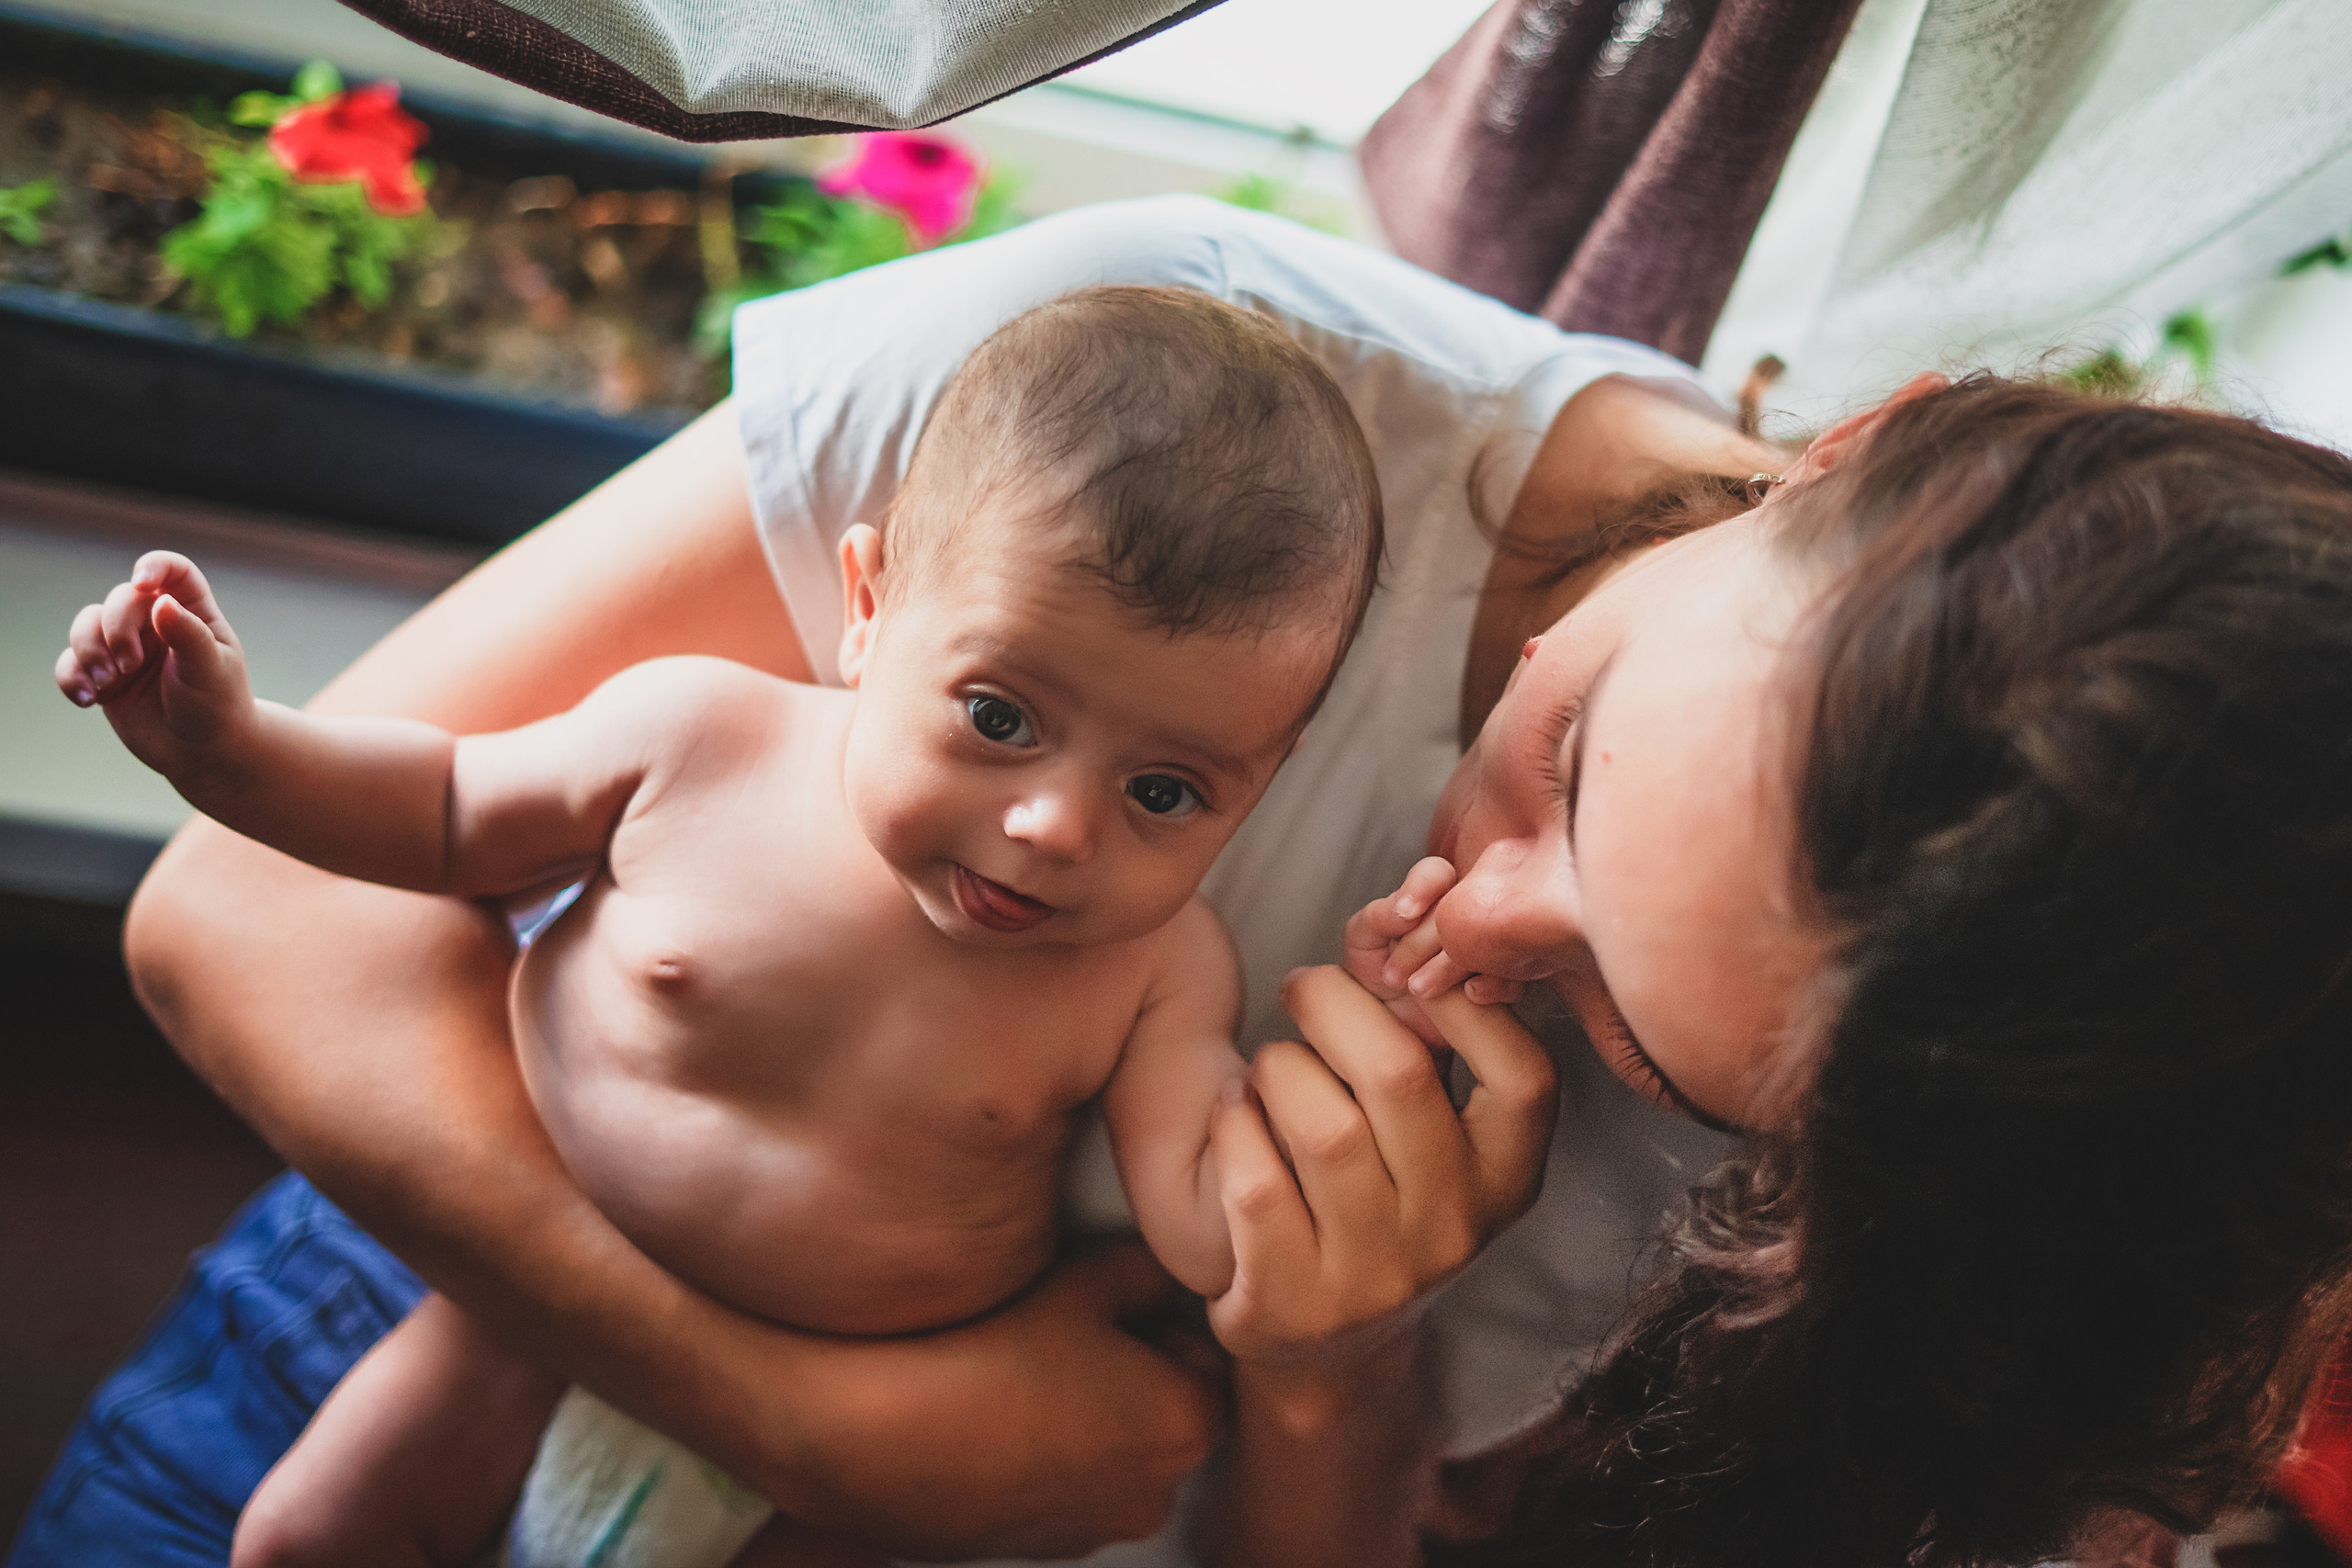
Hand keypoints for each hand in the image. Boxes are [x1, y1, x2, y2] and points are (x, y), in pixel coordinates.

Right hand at [56, 550, 253, 778]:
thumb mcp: (210, 671)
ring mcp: (126, 647)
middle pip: (121, 599)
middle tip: (128, 666)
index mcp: (193, 613)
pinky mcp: (103, 675)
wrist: (203, 754)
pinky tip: (87, 700)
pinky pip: (70, 662)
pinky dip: (71, 677)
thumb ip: (188, 635)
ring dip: (87, 651)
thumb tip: (161, 602)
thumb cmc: (218, 706)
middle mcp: (156, 623)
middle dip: (116, 629)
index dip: (155, 566)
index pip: (175, 572)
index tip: (142, 583)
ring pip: (87, 625)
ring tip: (106, 684)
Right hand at [773, 1241, 1222, 1559]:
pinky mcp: (1044, 1546)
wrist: (872, 1436)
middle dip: (1134, 1368)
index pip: (1204, 1353)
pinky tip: (998, 1413)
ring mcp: (1099, 1528)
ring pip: (1118, 1449)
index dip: (1156, 1317)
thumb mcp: (1084, 1277)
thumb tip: (1165, 1269)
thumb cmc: (985, 1352)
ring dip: (1092, 1414)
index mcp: (1187, 1424)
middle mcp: (1157, 1492)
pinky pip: (1070, 1485)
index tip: (1107, 1300)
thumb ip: (1147, 1267)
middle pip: (1168, 1408)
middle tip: (1065, 1327)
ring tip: (1024, 1370)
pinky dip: (1049, 1452)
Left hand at [1206, 966, 1557, 1368]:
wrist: (1327, 1344)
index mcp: (1506, 1179)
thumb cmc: (1379, 1196)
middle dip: (1334, 1005)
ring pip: (1320, 1125)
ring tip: (1269, 1065)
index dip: (1464, 1003)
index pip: (1526, 1076)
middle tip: (1302, 987)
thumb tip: (1387, 946)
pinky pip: (1253, 1182)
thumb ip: (1425, 1045)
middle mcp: (1453, 1231)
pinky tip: (1235, 1112)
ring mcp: (1374, 1275)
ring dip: (1278, 1067)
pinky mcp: (1291, 1301)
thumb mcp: (1429, 1136)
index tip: (1402, 972)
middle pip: (1398, 1074)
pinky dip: (1234, 1125)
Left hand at [1342, 858, 1523, 1046]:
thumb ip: (1377, 917)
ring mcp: (1489, 943)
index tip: (1404, 914)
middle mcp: (1464, 913)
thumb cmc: (1378, 973)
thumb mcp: (1363, 941)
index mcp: (1429, 897)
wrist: (1396, 1024)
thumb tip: (1404, 911)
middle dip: (1429, 938)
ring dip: (1457, 964)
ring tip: (1420, 990)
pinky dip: (1494, 984)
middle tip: (1398, 974)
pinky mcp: (1506, 976)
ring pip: (1494, 937)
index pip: (1435, 874)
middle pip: (1464, 905)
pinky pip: (1515, 974)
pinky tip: (1468, 994)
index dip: (1422, 887)